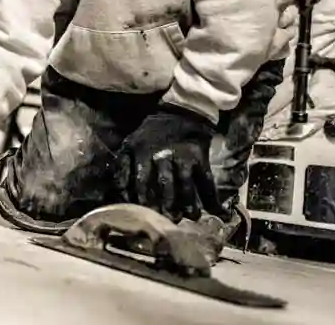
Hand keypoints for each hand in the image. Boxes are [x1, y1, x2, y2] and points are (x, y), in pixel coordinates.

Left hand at [115, 104, 220, 222]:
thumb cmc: (151, 134)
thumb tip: (119, 195)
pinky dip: (212, 197)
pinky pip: (206, 180)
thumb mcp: (130, 144)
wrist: (180, 112)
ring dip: (188, 205)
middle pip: (163, 187)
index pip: (139, 182)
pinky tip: (216, 210)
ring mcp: (182, 157)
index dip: (142, 201)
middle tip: (168, 222)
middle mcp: (161, 156)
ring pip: (185, 186)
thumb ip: (122, 168)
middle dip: (165, 207)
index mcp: (142, 153)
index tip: (144, 216)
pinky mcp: (199, 157)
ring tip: (190, 218)